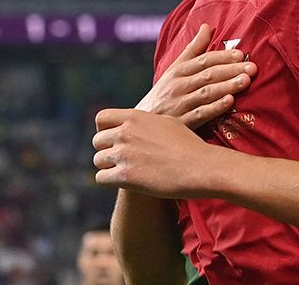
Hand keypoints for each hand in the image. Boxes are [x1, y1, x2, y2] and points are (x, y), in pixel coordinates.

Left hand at [92, 108, 218, 198]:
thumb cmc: (189, 146)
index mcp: (135, 117)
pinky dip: (109, 181)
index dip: (104, 130)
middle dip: (106, 150)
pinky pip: (101, 178)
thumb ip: (145, 122)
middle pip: (97, 141)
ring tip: (125, 171)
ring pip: (98, 160)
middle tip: (120, 159)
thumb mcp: (167, 122)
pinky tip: (124, 182)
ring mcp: (124, 154)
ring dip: (108, 167)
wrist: (201, 167)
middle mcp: (125, 133)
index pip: (101, 118)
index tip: (113, 140)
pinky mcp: (125, 176)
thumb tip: (135, 123)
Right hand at [136, 23, 255, 128]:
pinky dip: (215, 107)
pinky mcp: (181, 123)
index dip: (222, 56)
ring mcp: (180, 104)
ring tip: (246, 81)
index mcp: (178, 70)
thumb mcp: (174, 68)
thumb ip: (193, 48)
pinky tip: (229, 102)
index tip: (241, 54)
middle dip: (231, 70)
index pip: (203, 60)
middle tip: (252, 67)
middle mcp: (178, 85)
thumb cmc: (164, 93)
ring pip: (206, 93)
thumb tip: (207, 26)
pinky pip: (200, 114)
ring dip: (226, 86)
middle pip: (207, 75)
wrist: (143, 123)